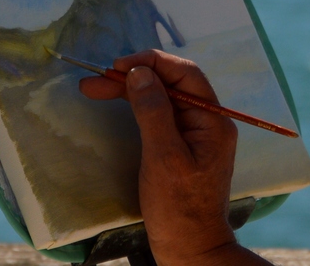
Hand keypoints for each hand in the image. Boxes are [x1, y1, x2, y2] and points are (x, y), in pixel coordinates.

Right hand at [79, 50, 243, 265]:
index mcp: (212, 120)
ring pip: (163, 99)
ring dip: (132, 90)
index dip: (152, 63)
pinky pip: (161, 116)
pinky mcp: (181, 148)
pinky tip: (120, 102)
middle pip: (171, 85)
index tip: (119, 65)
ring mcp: (195, 135)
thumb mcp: (163, 157)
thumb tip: (140, 72)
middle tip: (96, 79)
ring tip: (96, 87)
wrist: (190, 249)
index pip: (185, 74)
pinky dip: (138, 107)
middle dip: (135, 77)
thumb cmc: (178, 207)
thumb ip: (153, 112)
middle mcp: (208, 122)